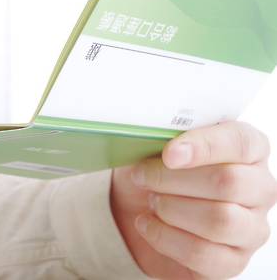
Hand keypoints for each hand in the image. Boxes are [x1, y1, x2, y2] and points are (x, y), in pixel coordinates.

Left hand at [111, 122, 276, 278]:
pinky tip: (147, 223)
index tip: (168, 153)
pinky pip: (203, 254)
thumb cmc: (156, 170)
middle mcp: (259, 188)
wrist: (138, 210)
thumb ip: (163, 136)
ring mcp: (251, 228)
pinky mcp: (232, 262)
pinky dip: (164, 236)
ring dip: (171, 208)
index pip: (240, 141)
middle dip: (173, 179)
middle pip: (228, 182)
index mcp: (248, 149)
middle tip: (142, 175)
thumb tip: (156, 140)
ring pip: (220, 220)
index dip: (204, 146)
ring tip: (150, 200)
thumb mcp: (155, 144)